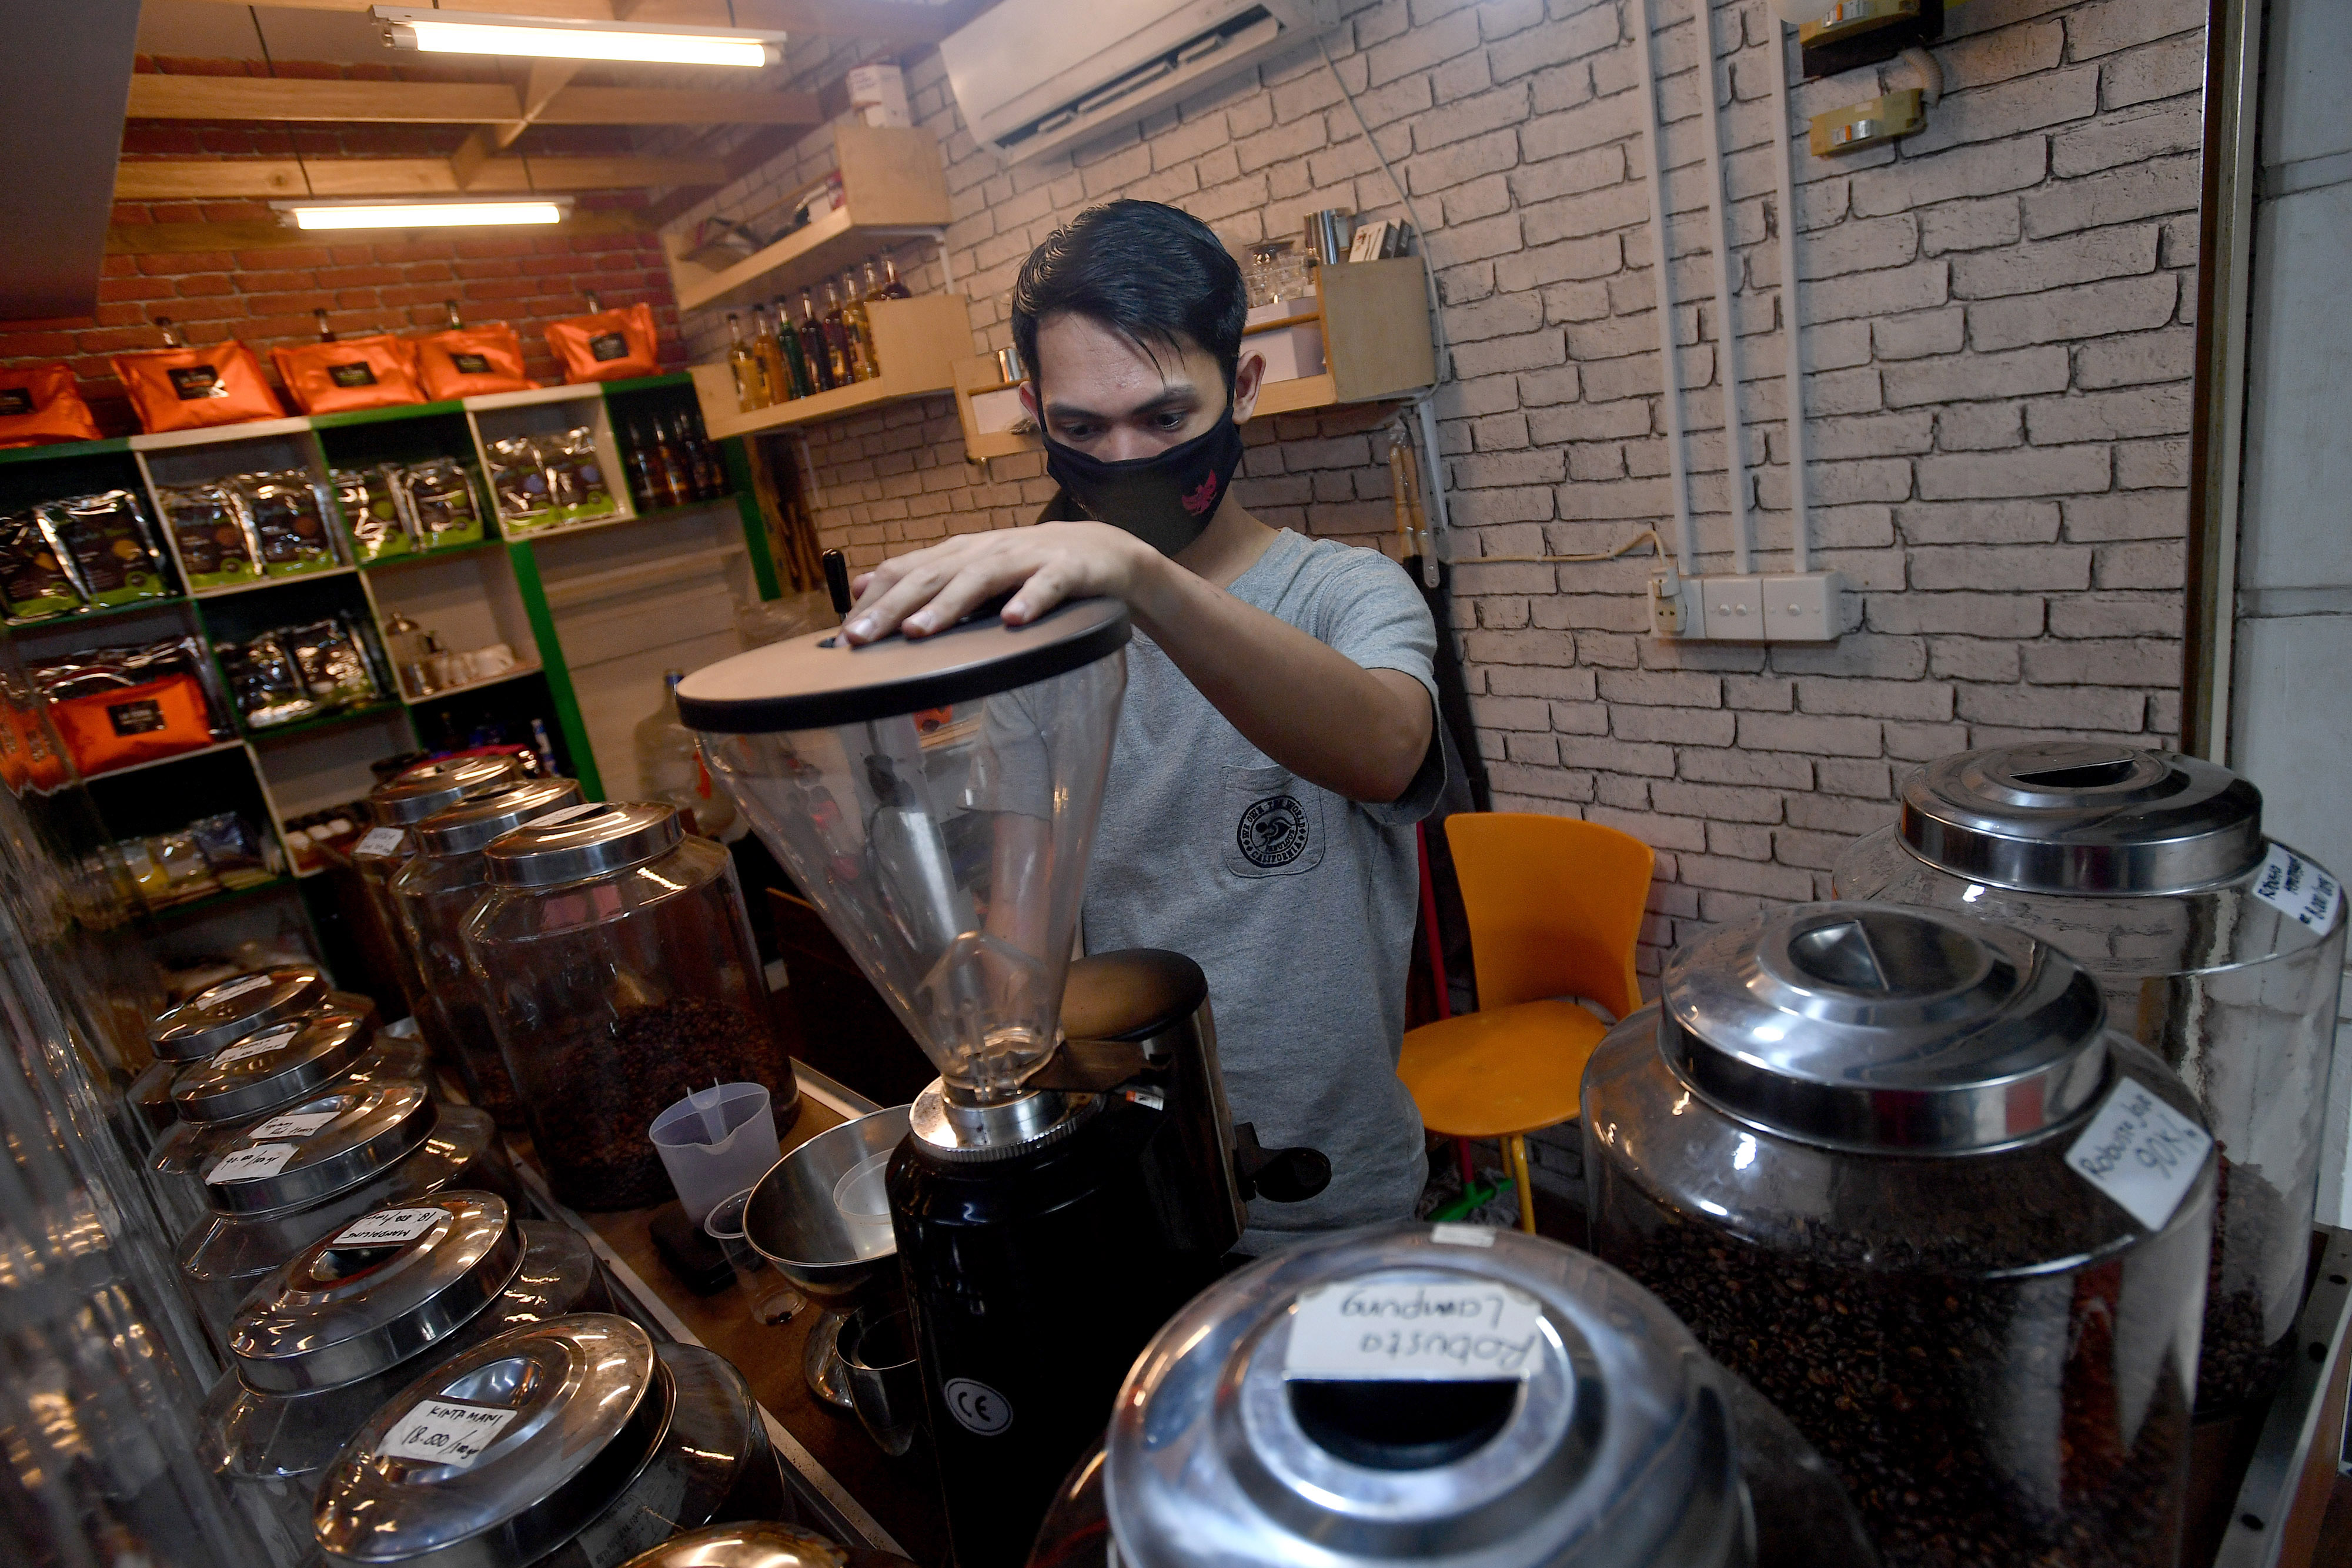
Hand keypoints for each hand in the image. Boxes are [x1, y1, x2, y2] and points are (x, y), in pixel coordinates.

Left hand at [844, 522, 1158, 642]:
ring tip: (918, 631)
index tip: (843, 636)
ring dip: (947, 605)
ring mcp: (1026, 558)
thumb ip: (921, 575)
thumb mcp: (970, 568)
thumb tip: (862, 585)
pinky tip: (1013, 621)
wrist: (1102, 551)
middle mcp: (986, 551)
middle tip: (861, 638)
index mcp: (960, 553)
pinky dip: (1029, 600)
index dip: (873, 600)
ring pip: (980, 579)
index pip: (906, 571)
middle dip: (892, 607)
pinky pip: (1046, 586)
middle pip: (932, 576)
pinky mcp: (1067, 570)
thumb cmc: (1027, 568)